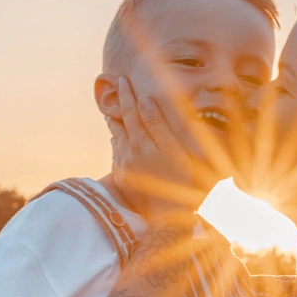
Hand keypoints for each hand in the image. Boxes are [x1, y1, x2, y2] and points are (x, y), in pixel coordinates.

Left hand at [112, 78, 215, 223]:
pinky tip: (117, 137)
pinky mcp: (122, 177)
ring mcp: (125, 165)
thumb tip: (144, 101)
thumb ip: (158, 124)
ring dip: (115, 121)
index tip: (125, 80)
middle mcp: (130, 152)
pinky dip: (117, 141)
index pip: (133, 111)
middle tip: (118, 84)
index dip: (129, 95)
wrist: (170, 216)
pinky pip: (116, 153)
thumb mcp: (176, 150)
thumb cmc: (183, 182)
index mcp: (143, 142)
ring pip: (116, 136)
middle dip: (121, 102)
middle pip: (122, 121)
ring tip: (113, 108)